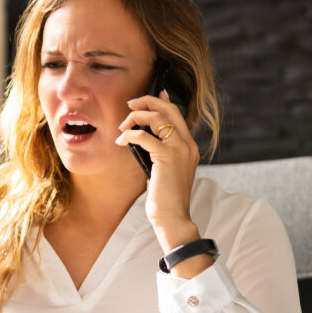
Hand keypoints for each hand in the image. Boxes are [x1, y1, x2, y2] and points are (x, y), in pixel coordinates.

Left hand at [116, 90, 201, 251]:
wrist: (174, 218)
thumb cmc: (167, 199)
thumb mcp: (167, 171)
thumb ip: (162, 154)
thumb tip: (146, 140)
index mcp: (190, 147)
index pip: (178, 115)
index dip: (163, 101)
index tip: (153, 95)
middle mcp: (187, 144)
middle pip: (169, 109)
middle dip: (148, 102)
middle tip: (130, 104)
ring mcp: (179, 149)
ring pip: (156, 118)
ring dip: (135, 118)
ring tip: (123, 127)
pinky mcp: (166, 157)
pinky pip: (144, 136)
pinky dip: (129, 135)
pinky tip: (121, 141)